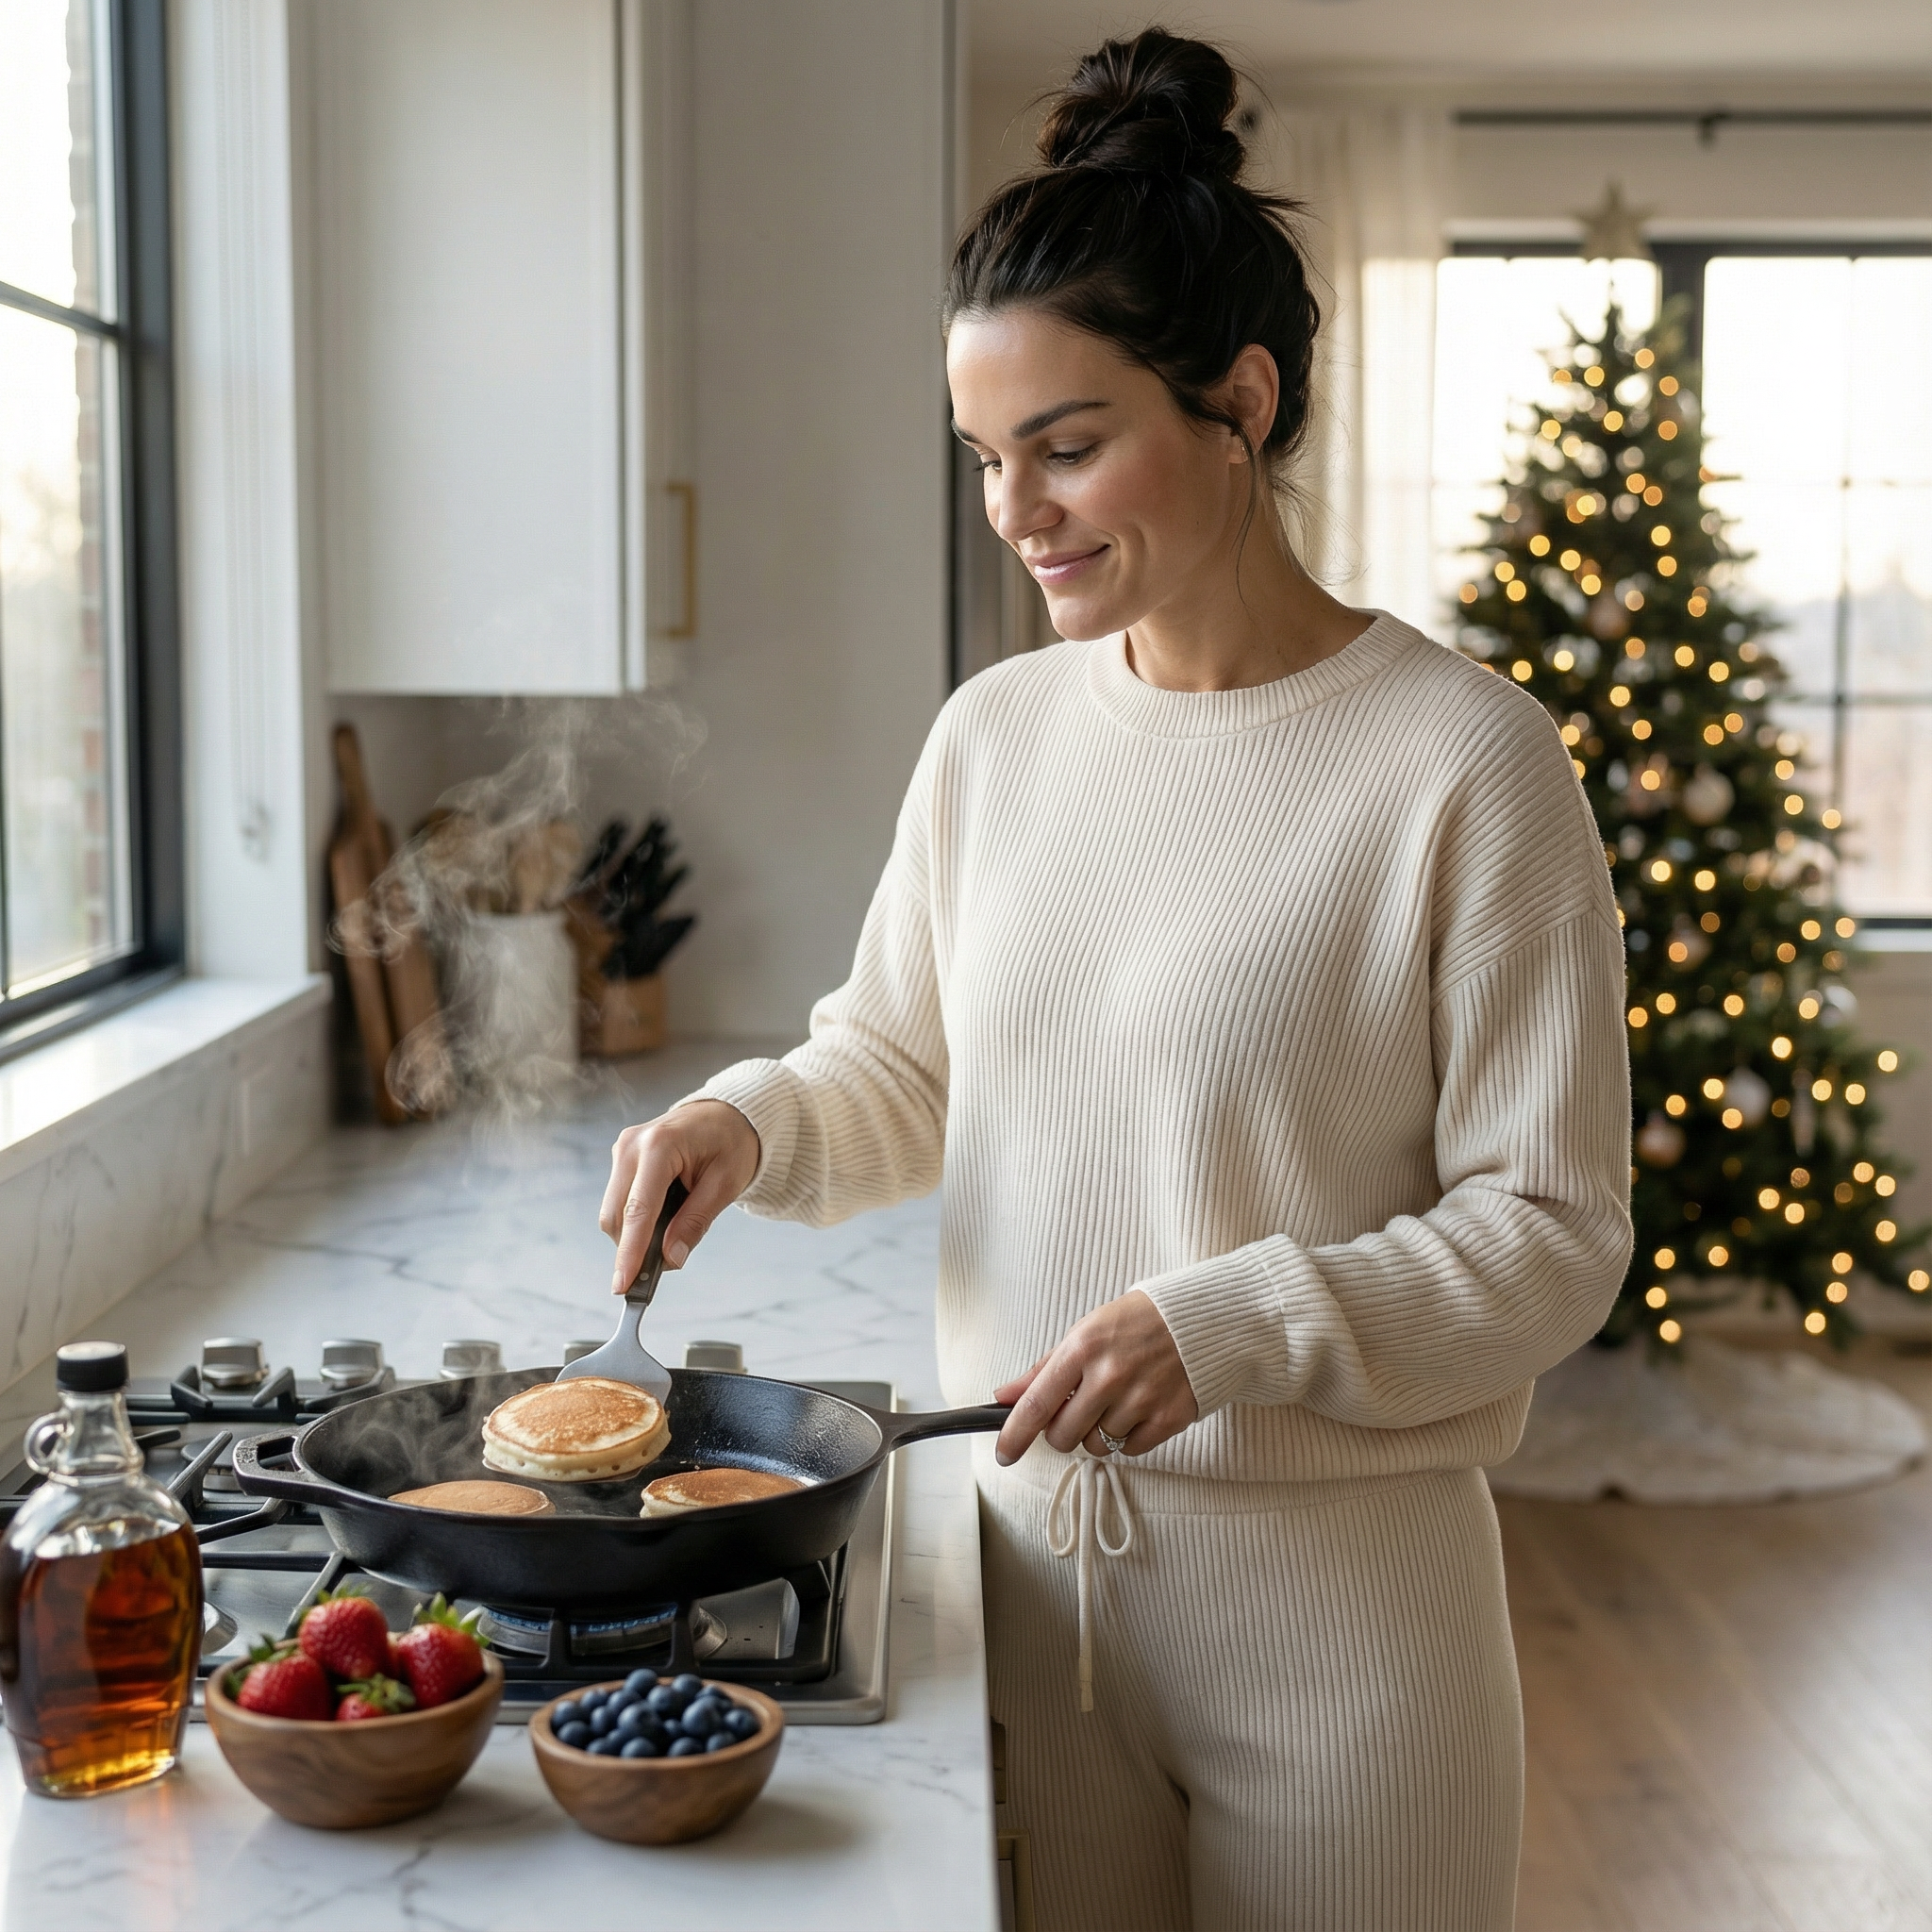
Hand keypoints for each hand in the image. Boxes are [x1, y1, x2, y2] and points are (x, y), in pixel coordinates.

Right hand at [600, 1101, 759, 1292]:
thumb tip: (670, 1259)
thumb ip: (696, 1221)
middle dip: (632, 1249)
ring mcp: (623, 1149)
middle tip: (661, 1268)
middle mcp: (632, 1145)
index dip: (629, 1253)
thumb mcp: (725, 1184)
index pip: (639, 1210)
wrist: (726, 1112)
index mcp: (659, 1146)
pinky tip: (660, 1222)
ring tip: (669, 1238)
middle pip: (616, 1215)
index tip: (622, 1285)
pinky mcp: (622, 1157)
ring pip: (613, 1211)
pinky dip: (635, 1220)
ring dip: (633, 1235)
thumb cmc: (732, 1142)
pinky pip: (619, 1200)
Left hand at [992, 1289, 1198, 1466]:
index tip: (1004, 1455)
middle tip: (1077, 1411)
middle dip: (1062, 1432)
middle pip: (1063, 1436)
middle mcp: (1109, 1376)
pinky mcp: (1168, 1418)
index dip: (1015, 1435)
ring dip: (1097, 1434)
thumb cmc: (1134, 1324)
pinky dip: (1127, 1437)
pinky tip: (1137, 1409)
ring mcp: (1141, 1399)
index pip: (1037, 1403)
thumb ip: (1043, 1370)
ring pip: (1096, 1446)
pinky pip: (1129, 1450)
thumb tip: (1003, 1397)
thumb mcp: (1084, 1333)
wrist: (1199, 1319)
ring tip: (1114, 1403)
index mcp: (1082, 1349)